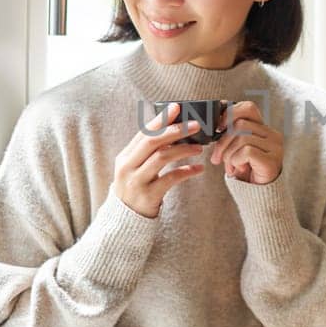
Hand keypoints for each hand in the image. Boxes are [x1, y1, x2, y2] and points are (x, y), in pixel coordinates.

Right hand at [111, 103, 205, 217]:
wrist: (125, 219)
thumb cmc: (136, 188)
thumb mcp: (136, 168)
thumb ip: (149, 151)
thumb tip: (173, 130)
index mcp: (125, 156)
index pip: (144, 133)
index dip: (160, 119)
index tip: (176, 107)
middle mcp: (128, 167)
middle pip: (151, 142)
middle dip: (174, 131)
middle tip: (195, 125)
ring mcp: (137, 181)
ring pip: (162, 158)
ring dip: (183, 150)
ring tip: (200, 147)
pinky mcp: (149, 196)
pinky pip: (170, 179)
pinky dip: (186, 171)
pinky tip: (198, 168)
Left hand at [210, 100, 284, 184]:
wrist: (259, 196)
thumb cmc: (246, 171)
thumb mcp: (236, 149)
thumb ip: (231, 134)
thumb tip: (215, 122)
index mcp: (264, 129)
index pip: (249, 108)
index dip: (231, 113)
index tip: (218, 127)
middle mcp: (273, 135)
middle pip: (240, 125)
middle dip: (222, 142)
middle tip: (216, 158)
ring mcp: (275, 148)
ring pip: (241, 138)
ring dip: (228, 154)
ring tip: (229, 167)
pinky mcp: (272, 160)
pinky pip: (246, 152)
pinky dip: (235, 161)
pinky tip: (237, 169)